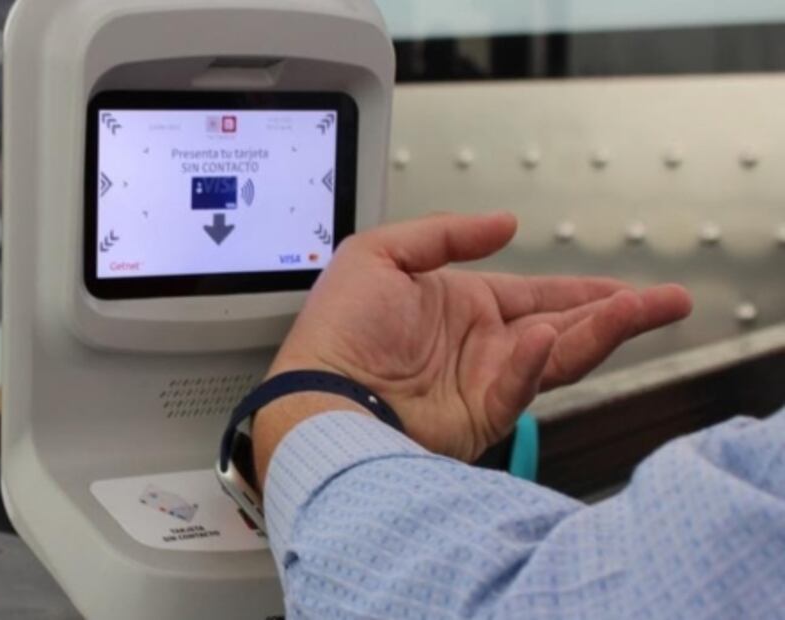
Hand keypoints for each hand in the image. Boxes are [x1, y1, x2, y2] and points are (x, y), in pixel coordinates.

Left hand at [257, 212, 692, 470]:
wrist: (318, 392)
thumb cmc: (335, 331)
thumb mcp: (380, 254)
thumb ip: (443, 234)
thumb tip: (504, 224)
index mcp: (462, 307)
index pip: (537, 296)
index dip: (583, 291)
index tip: (625, 288)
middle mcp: (481, 346)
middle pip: (565, 326)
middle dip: (619, 313)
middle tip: (667, 301)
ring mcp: (483, 382)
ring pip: (558, 357)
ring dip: (601, 333)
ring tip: (642, 310)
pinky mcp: (478, 416)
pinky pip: (519, 387)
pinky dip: (532, 362)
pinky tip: (543, 338)